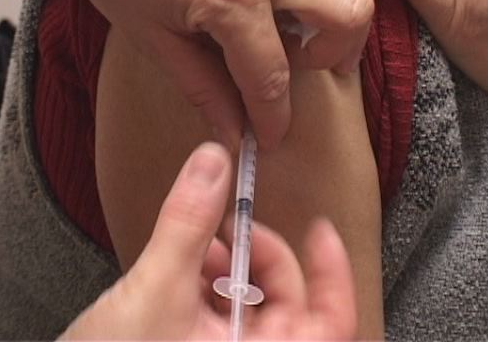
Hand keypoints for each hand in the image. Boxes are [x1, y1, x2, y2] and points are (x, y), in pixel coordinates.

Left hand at [7, 0, 410, 150]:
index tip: (272, 133)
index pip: (272, 74)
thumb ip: (202, 86)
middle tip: (303, 62)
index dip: (275, 116)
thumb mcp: (149, 32)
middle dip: (334, 55)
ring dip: (347, 0)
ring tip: (318, 15)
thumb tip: (234, 138)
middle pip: (347, 14)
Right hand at [60, 142, 356, 340]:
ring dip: (231, 270)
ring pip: (253, 309)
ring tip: (196, 250)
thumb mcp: (155, 289)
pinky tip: (182, 270)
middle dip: (261, 257)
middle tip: (229, 228)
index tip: (319, 228)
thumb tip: (213, 165)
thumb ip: (188, 223)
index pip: (329, 323)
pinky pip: (224, 318)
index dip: (332, 273)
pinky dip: (210, 287)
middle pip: (289, 306)